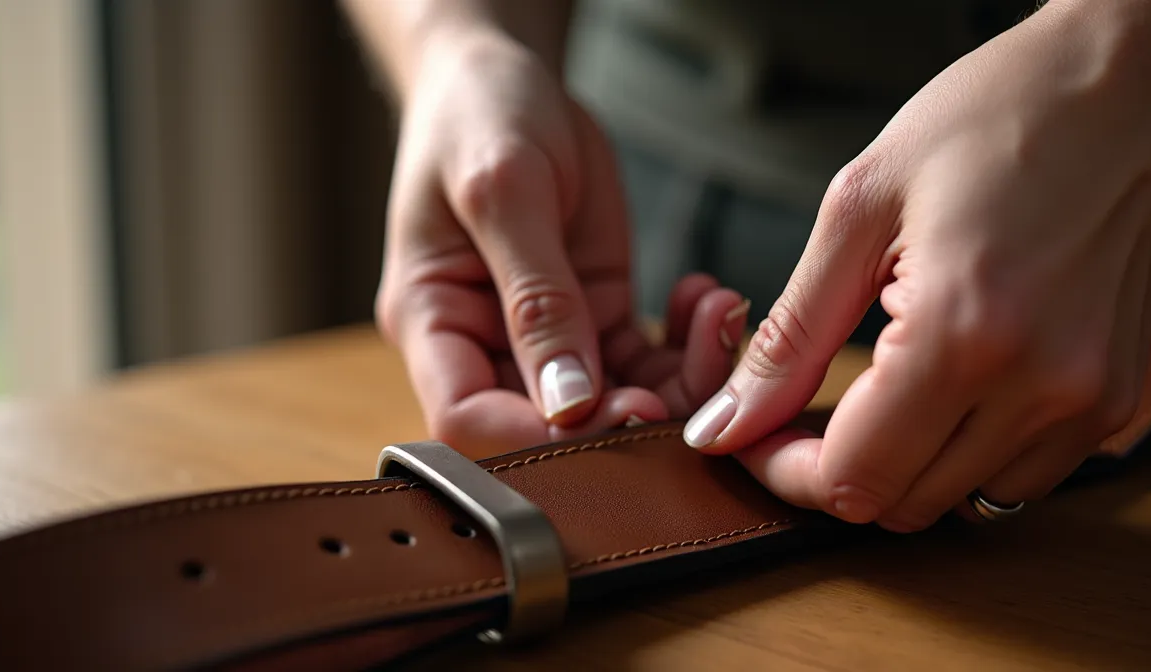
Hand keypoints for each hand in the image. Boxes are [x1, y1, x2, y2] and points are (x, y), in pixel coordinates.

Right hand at [377, 32, 747, 457]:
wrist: (507, 79)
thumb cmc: (478, 118)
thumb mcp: (504, 190)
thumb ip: (537, 298)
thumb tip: (569, 405)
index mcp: (432, 322)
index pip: (467, 420)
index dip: (536, 438)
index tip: (612, 412)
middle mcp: (484, 344)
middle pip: (547, 427)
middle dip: (626, 416)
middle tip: (692, 384)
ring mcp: (545, 337)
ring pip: (613, 401)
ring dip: (678, 381)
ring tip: (719, 321)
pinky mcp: (594, 316)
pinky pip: (645, 362)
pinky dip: (688, 346)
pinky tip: (709, 302)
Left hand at [683, 0, 1150, 529]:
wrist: (1134, 87)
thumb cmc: (996, 118)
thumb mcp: (858, 210)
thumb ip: (789, 336)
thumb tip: (725, 425)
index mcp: (964, 334)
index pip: (852, 478)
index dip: (784, 472)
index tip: (756, 435)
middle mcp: (1040, 388)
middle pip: (902, 506)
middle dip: (831, 472)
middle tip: (798, 414)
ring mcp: (1090, 402)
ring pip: (960, 504)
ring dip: (898, 470)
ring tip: (869, 396)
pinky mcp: (1116, 399)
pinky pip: (1018, 477)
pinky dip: (961, 457)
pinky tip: (937, 393)